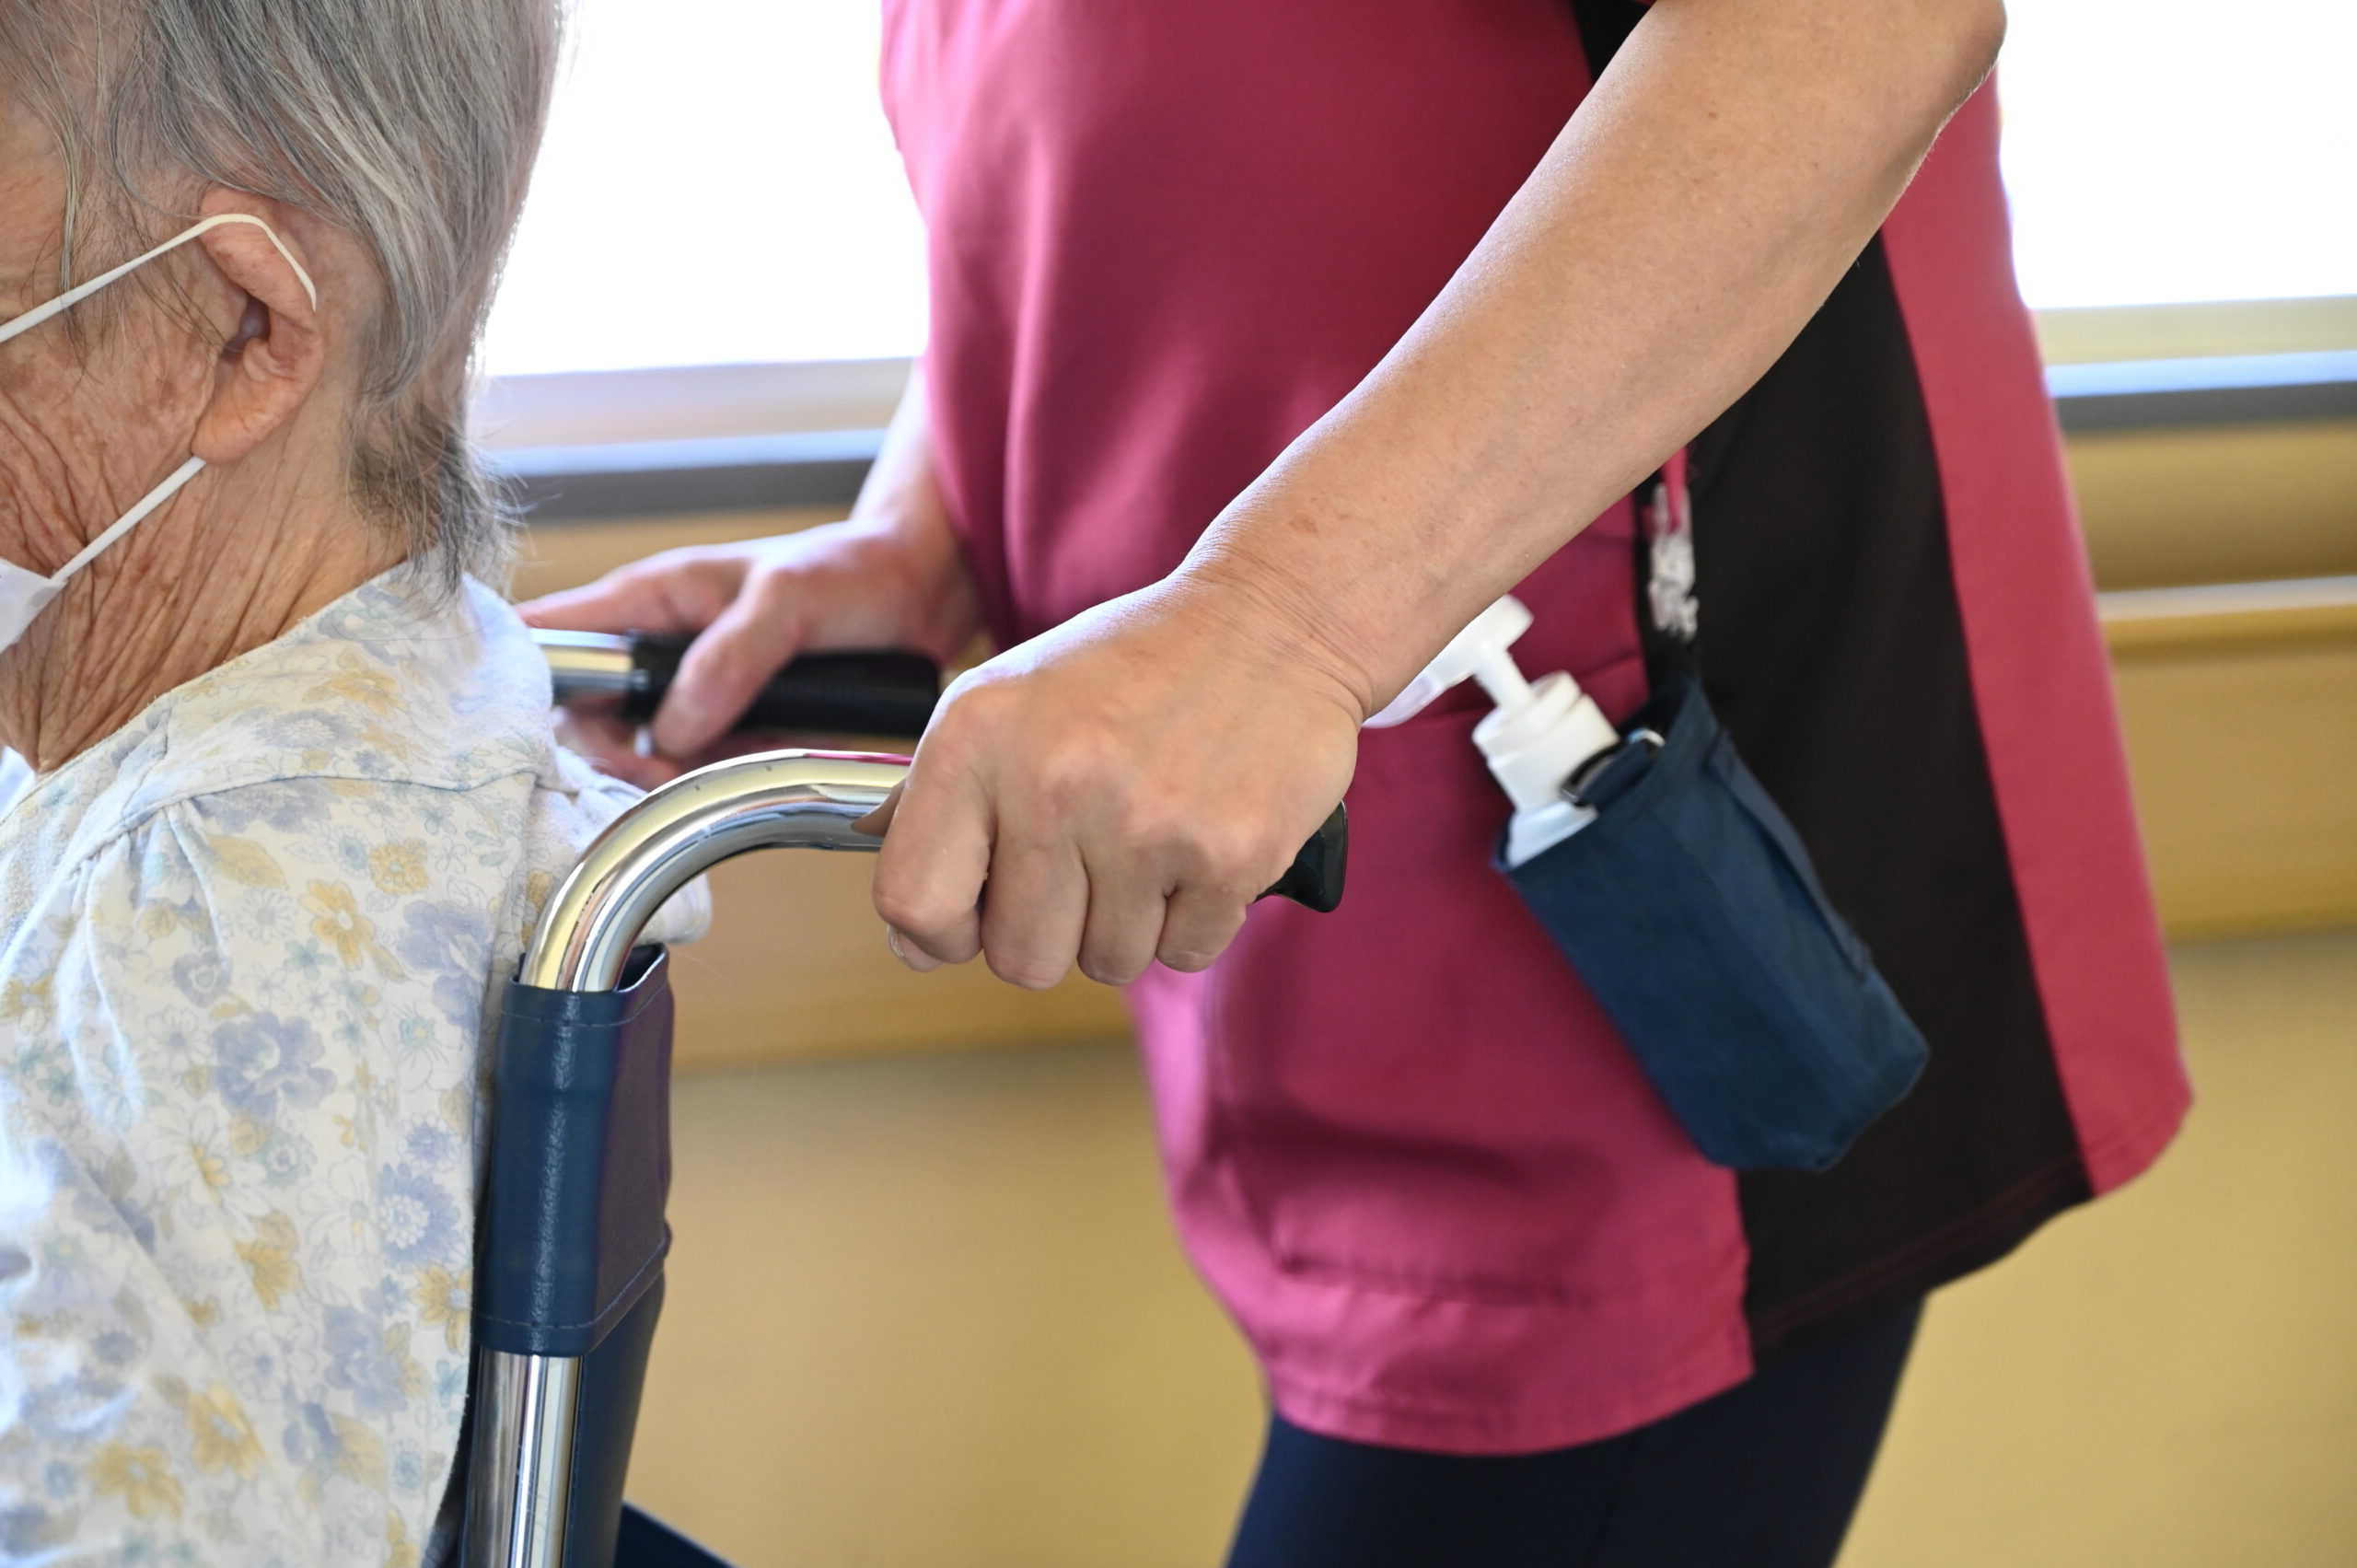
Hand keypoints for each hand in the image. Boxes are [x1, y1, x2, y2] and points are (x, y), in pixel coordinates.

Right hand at [518, 515, 981, 788]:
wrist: (917, 596)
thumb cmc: (849, 571)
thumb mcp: (788, 600)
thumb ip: (729, 657)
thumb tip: (671, 728)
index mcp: (650, 597)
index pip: (551, 635)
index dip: (524, 679)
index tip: (532, 728)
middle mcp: (659, 648)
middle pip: (584, 714)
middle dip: (602, 753)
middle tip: (649, 776)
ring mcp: (693, 692)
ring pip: (635, 751)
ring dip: (651, 778)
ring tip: (685, 786)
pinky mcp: (729, 728)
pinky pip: (692, 769)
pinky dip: (698, 786)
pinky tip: (721, 787)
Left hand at [870, 571, 1363, 988]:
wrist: (1274, 620)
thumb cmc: (1136, 666)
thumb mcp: (1010, 697)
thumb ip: (943, 790)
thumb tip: (883, 873)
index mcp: (975, 740)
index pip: (913, 905)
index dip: (941, 933)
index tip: (974, 918)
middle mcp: (1052, 783)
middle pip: (1018, 959)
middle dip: (1054, 931)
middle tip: (1088, 865)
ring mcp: (1144, 825)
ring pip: (1107, 962)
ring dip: (1130, 922)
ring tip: (1152, 838)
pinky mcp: (1228, 857)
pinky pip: (1186, 953)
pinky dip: (1195, 917)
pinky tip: (1200, 843)